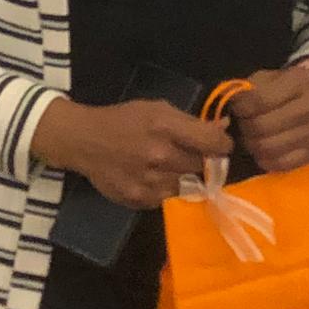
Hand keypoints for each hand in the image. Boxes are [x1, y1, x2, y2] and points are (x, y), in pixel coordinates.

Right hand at [31, 97, 232, 207]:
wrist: (85, 141)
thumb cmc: (125, 119)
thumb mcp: (158, 109)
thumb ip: (191, 121)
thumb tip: (223, 128)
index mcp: (165, 126)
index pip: (212, 142)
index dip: (223, 144)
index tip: (221, 145)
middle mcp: (159, 155)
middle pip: (201, 166)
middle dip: (201, 160)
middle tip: (190, 154)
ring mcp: (149, 180)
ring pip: (187, 185)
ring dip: (183, 177)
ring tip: (168, 166)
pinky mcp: (140, 199)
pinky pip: (168, 198)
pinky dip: (166, 189)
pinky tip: (153, 176)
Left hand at [232, 67, 308, 172]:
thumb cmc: (296, 86)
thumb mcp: (275, 76)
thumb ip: (250, 88)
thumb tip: (227, 103)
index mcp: (300, 83)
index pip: (259, 100)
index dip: (240, 107)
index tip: (236, 107)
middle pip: (261, 127)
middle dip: (245, 127)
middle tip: (243, 123)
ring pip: (267, 149)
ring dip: (252, 145)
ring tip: (252, 136)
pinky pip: (278, 165)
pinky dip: (264, 159)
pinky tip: (264, 149)